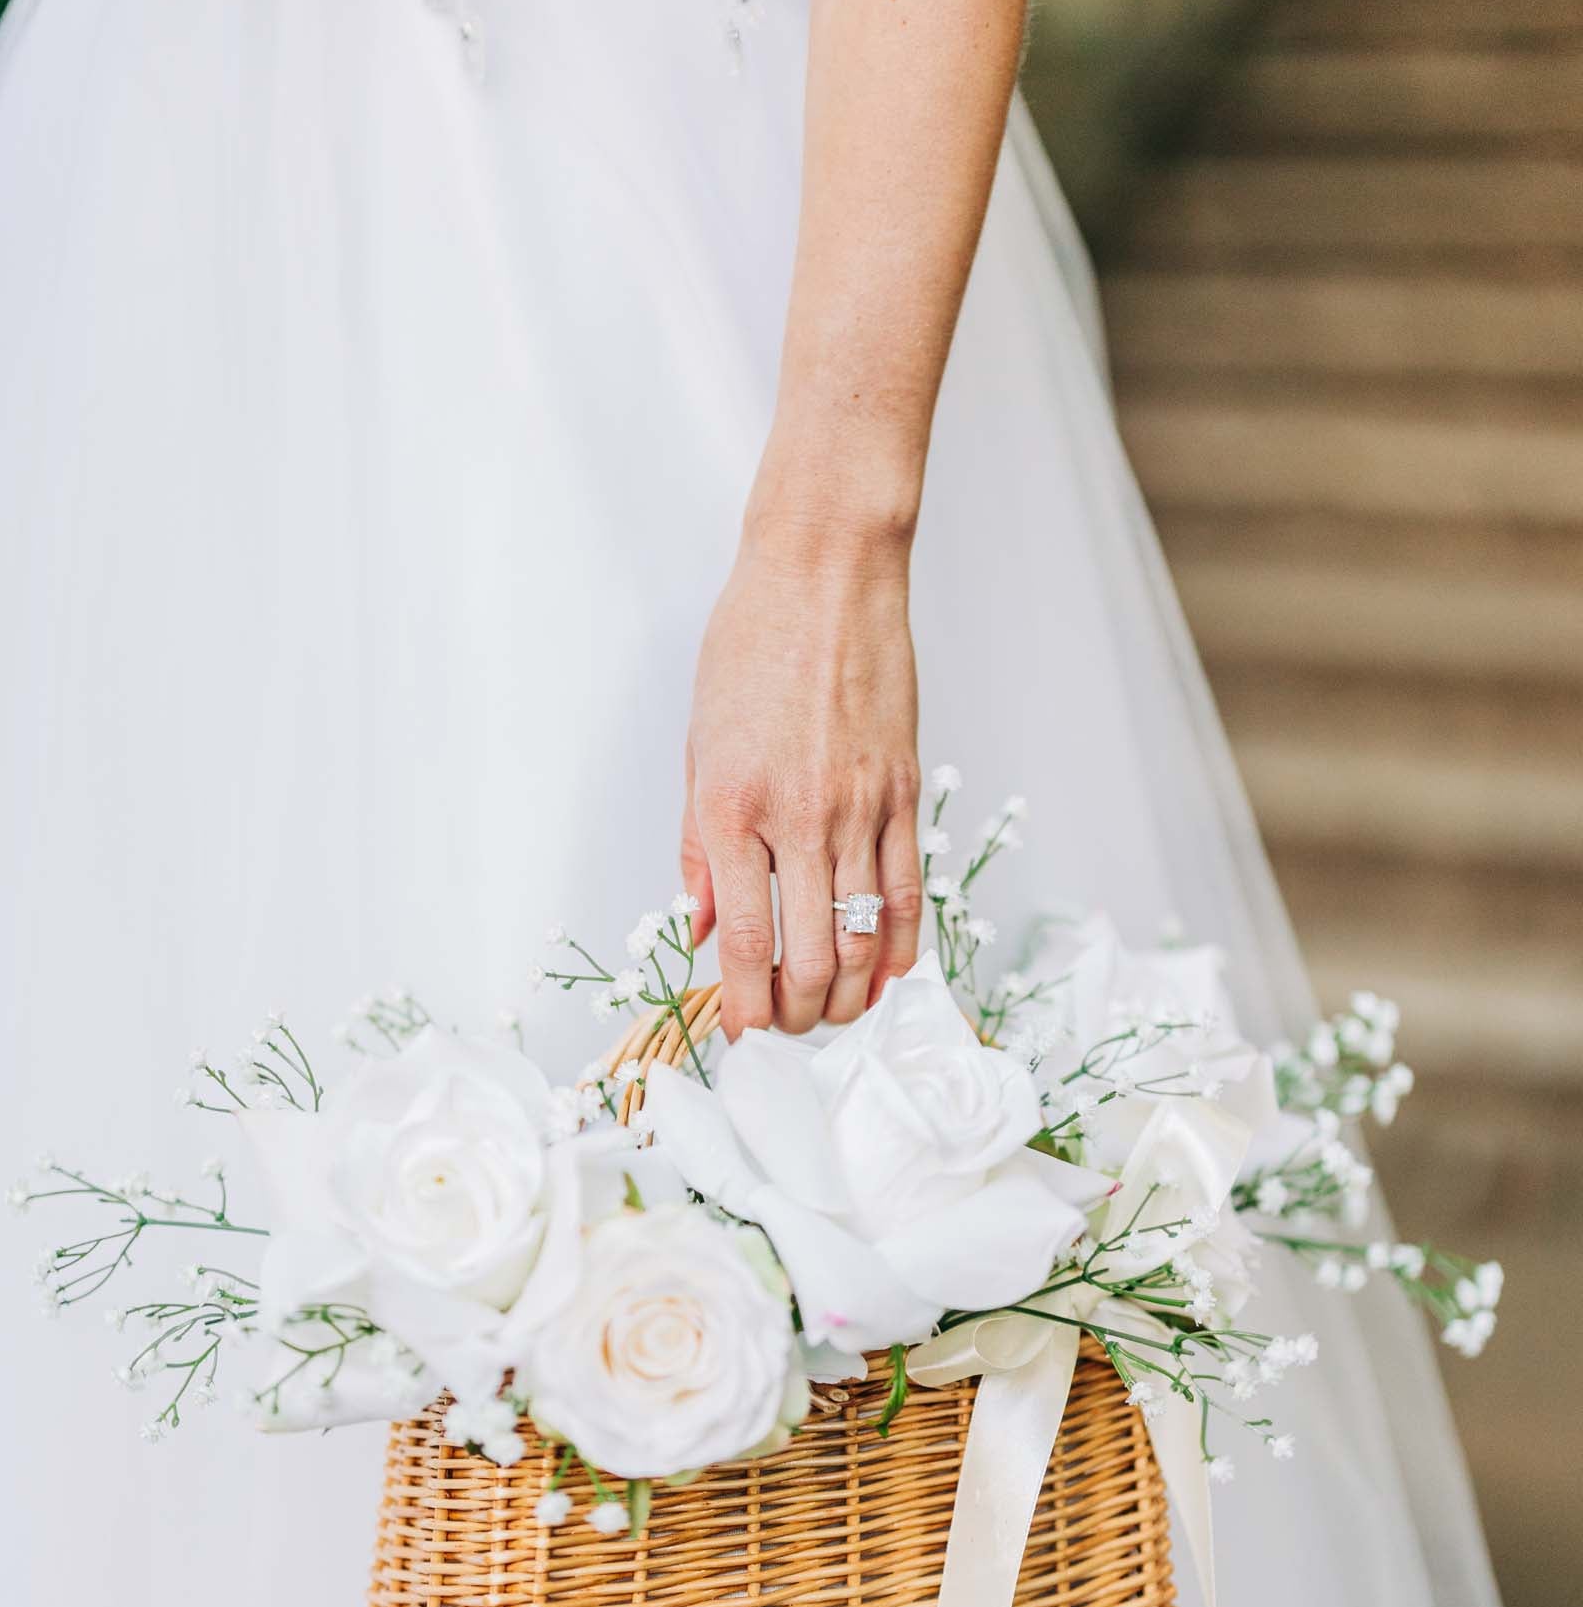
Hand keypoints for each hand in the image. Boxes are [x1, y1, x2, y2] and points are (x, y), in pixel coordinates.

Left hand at [682, 518, 923, 1040]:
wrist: (825, 575)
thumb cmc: (749, 646)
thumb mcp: (698, 745)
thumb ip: (699, 845)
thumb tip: (699, 926)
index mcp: (734, 809)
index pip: (744, 941)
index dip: (745, 1005)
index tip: (742, 1030)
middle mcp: (801, 819)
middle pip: (811, 957)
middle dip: (800, 1014)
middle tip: (789, 1028)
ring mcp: (862, 808)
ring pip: (867, 937)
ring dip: (851, 994)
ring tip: (836, 1013)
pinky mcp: (905, 790)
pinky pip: (909, 889)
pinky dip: (902, 944)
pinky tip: (890, 971)